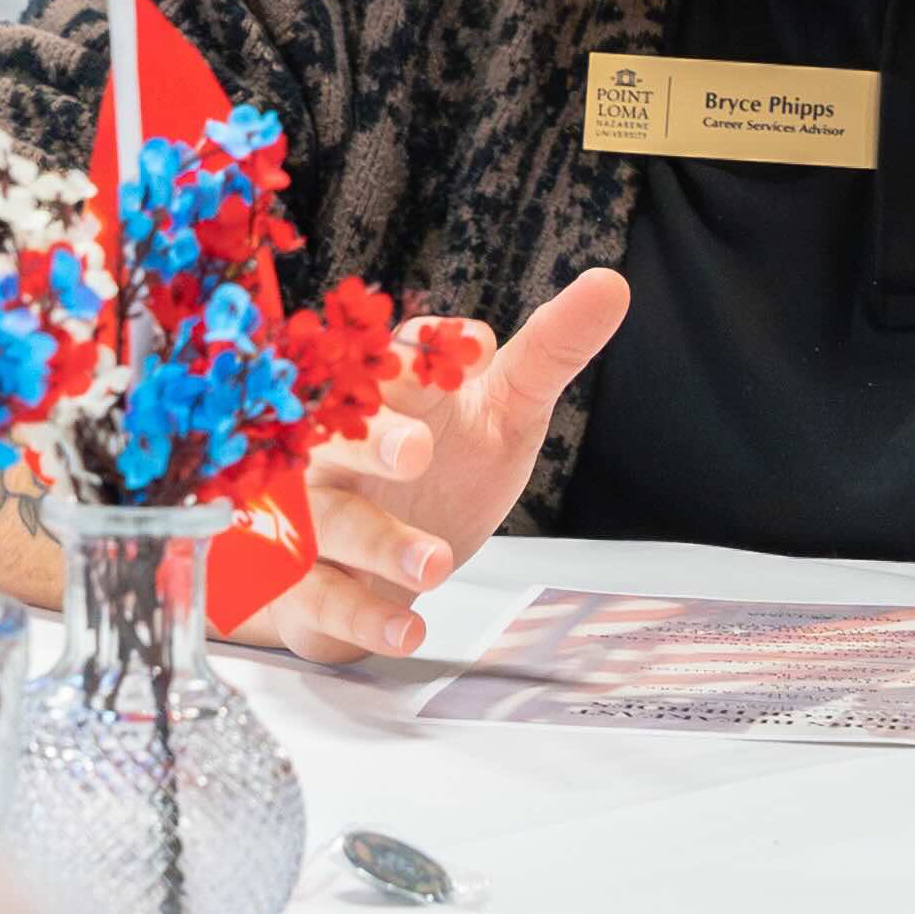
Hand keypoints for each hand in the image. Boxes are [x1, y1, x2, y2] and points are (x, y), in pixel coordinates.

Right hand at [277, 266, 628, 659]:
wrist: (381, 561)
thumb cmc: (445, 467)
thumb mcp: (507, 408)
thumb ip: (550, 351)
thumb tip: (611, 284)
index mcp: (387, 392)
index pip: (392, 360)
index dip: (423, 358)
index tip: (474, 353)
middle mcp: (336, 446)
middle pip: (337, 433)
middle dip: (374, 439)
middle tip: (416, 450)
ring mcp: (311, 514)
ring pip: (326, 520)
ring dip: (378, 541)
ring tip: (437, 563)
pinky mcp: (303, 583)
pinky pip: (323, 599)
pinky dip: (364, 616)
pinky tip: (410, 629)